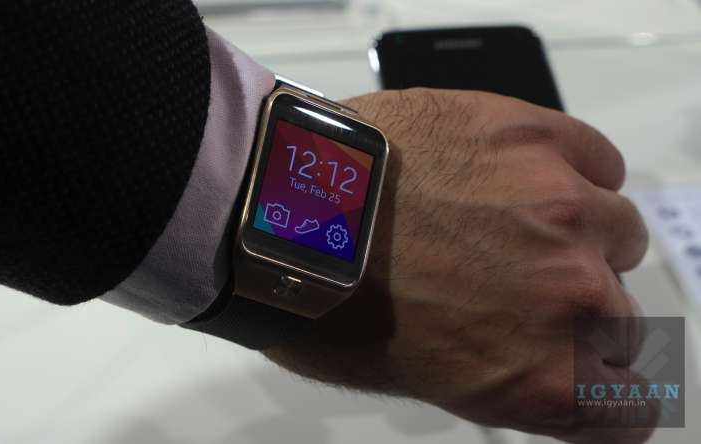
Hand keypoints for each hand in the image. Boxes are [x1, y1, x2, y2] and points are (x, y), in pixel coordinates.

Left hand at [262, 89, 655, 442]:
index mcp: (539, 379)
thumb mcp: (418, 379)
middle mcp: (572, 299)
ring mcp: (562, 209)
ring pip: (619, 233)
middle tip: (518, 290)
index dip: (603, 392)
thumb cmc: (324, 302)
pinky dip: (577, 173)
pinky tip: (528, 177)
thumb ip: (501, 376)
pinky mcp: (536, 137)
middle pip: (623, 321)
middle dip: (577, 313)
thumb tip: (527, 359)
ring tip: (514, 225)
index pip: (627, 409)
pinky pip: (600, 162)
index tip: (587, 374)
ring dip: (579, 238)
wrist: (281, 211)